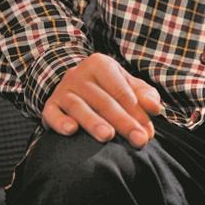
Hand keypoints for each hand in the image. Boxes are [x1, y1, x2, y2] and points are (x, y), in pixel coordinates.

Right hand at [42, 52, 162, 146]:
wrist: (70, 83)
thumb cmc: (106, 87)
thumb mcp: (126, 84)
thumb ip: (144, 95)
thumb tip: (155, 108)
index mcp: (100, 64)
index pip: (121, 90)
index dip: (137, 111)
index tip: (148, 132)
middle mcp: (79, 74)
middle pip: (104, 101)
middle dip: (123, 122)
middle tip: (138, 140)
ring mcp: (63, 89)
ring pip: (78, 106)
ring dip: (93, 122)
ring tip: (107, 136)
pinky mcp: (50, 105)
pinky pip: (52, 113)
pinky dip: (60, 122)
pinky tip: (71, 131)